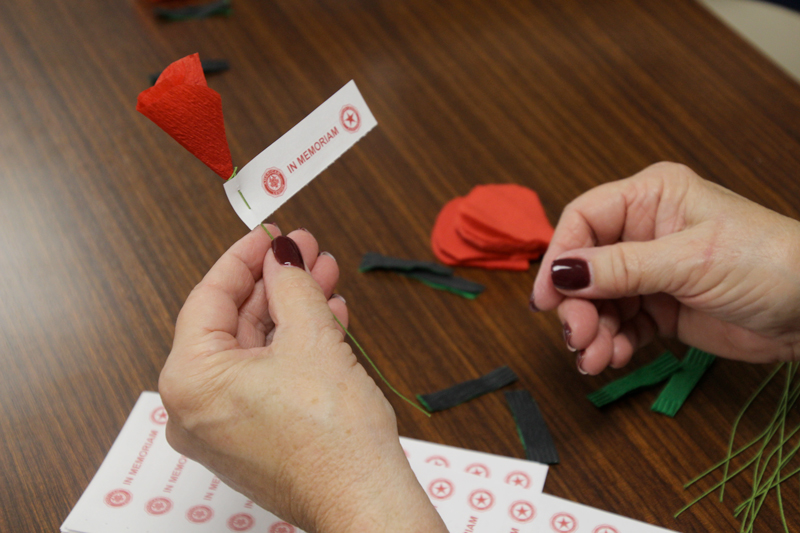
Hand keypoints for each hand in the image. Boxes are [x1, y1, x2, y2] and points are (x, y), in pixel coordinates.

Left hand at [159, 225, 446, 532]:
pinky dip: (293, 346)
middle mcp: (194, 407)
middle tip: (306, 250)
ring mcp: (222, 427)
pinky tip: (326, 319)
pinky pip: (265, 378)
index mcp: (190, 380)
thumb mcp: (311, 338)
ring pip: (255, 350)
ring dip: (292, 311)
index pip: (209, 297)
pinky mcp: (252, 438)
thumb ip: (290, 285)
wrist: (364, 501)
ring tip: (325, 277)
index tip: (270, 234)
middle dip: (276, 282)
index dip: (245, 257)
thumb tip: (284, 254)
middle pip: (233, 323)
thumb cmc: (332, 437)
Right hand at [531, 162, 799, 373]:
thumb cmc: (771, 262)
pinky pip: (621, 325)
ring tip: (596, 358)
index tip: (547, 298)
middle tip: (578, 337)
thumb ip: (622, 268)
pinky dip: (614, 343)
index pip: (584, 220)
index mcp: (651, 198)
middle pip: (584, 266)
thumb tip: (562, 272)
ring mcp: (651, 271)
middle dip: (577, 305)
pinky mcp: (661, 307)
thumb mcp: (690, 260)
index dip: (559, 257)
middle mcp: (644, 231)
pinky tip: (617, 357)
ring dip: (593, 331)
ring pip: (598, 301)